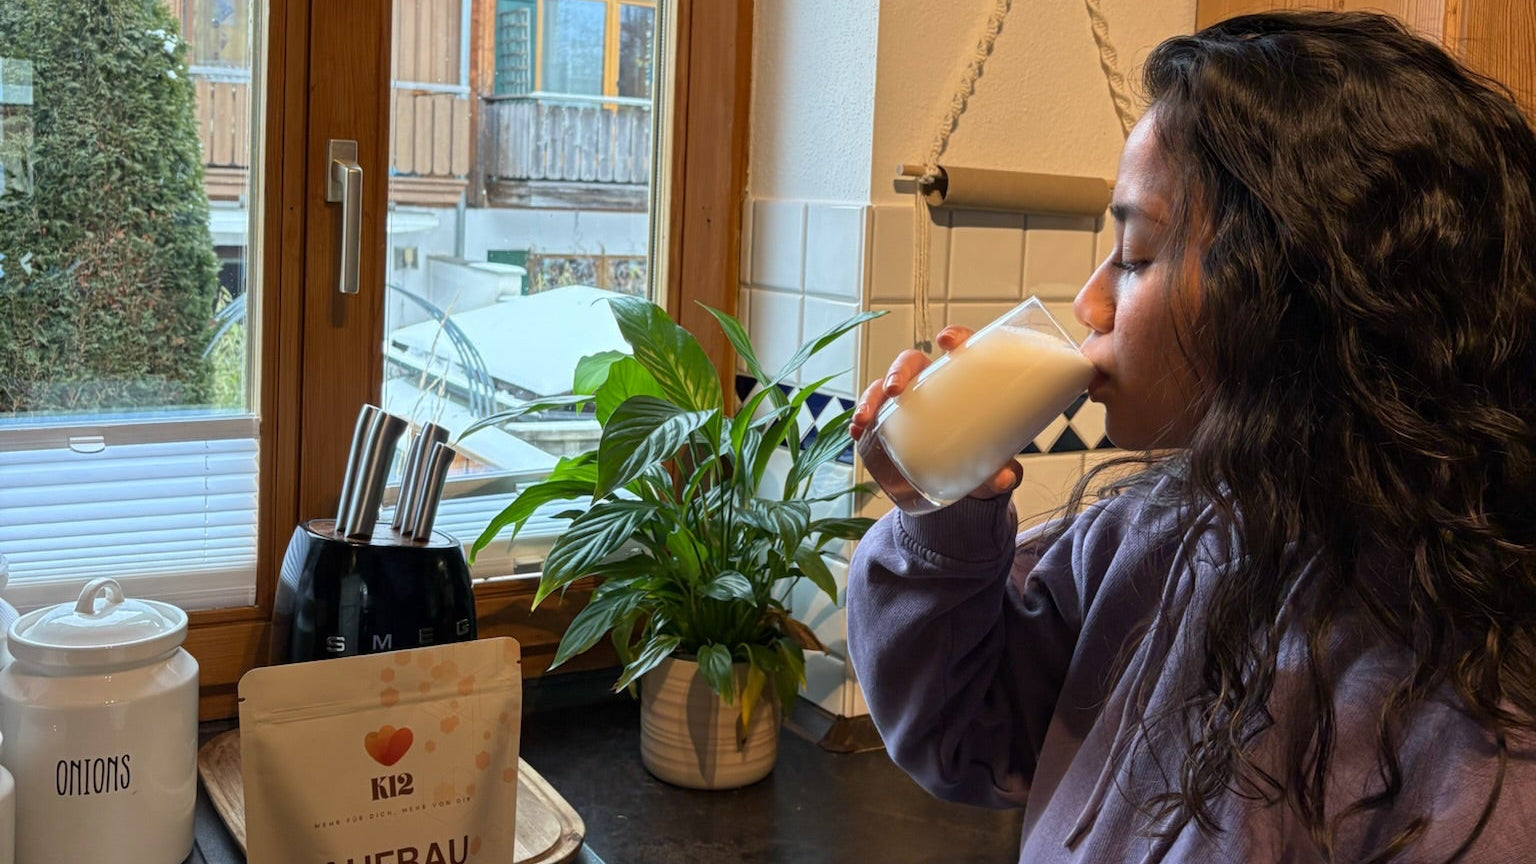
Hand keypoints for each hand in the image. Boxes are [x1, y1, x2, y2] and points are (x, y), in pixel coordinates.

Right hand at [850, 325, 1023, 499]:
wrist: (966, 482)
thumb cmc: (985, 456)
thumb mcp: (997, 462)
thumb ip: (1003, 471)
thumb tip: (1002, 479)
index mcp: (964, 380)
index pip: (960, 348)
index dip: (954, 337)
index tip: (947, 341)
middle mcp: (933, 385)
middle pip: (912, 363)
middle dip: (898, 370)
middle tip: (895, 389)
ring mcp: (908, 402)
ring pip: (885, 387)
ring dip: (871, 398)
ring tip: (865, 418)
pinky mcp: (891, 423)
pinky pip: (872, 415)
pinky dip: (861, 421)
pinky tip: (856, 431)